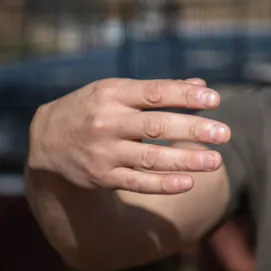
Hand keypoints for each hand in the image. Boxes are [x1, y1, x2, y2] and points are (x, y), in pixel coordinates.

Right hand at [28, 78, 229, 194]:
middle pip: (156, 126)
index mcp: (113, 94)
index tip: (215, 99)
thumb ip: (159, 90)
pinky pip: (137, 182)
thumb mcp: (118, 91)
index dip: (186, 95)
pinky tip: (188, 182)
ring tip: (216, 161)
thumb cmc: (95, 108)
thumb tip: (202, 86)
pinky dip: (163, 183)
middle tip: (225, 133)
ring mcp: (103, 151)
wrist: (46, 142)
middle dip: (194, 129)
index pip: (155, 92)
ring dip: (186, 160)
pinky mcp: (102, 176)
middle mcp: (107, 121)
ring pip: (150, 157)